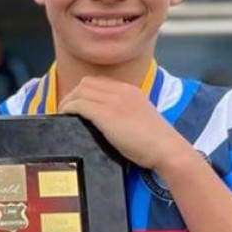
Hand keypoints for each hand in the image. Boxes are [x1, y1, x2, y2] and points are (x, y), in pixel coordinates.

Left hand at [58, 75, 190, 170]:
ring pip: (80, 91)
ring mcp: (114, 101)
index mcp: (130, 91)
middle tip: (67, 111)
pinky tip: (66, 118)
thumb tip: (109, 122)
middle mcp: (121, 91)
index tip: (77, 105)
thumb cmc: (155, 142)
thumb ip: (125, 114)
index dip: (84, 92)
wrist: (166, 149)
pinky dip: (68, 109)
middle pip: (86, 83)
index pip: (99, 82)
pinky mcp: (106, 114)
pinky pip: (79, 104)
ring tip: (64, 115)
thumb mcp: (140, 119)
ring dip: (68, 102)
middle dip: (73, 95)